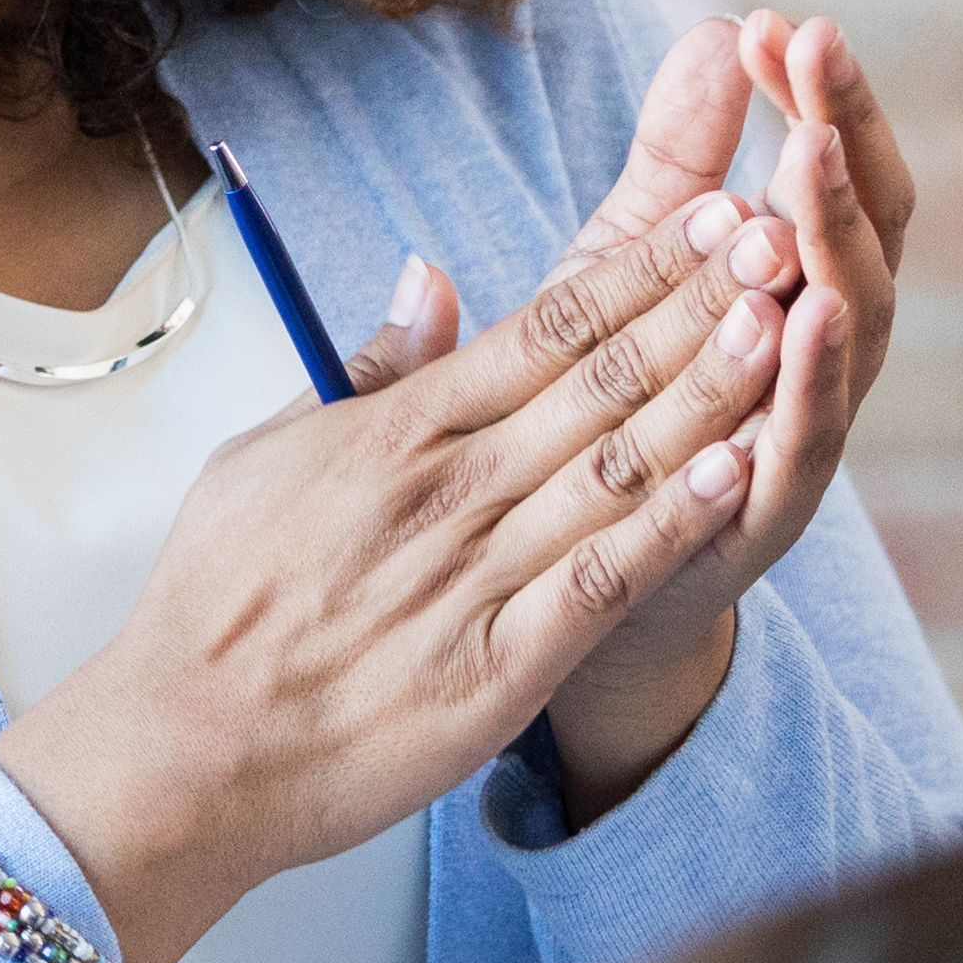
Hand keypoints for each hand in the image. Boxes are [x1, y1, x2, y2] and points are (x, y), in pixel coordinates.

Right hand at [0, 141, 798, 962]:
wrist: (183, 750)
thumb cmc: (219, 601)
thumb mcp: (268, 453)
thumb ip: (369, 369)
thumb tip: (431, 275)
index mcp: (397, 432)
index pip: (544, 327)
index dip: (639, 267)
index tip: (711, 212)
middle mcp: (446, 491)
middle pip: (598, 380)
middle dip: (697, 304)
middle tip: (780, 237)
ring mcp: (475, 579)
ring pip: (615, 466)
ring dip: (705, 392)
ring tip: (779, 325)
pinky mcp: (496, 671)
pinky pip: (599, 583)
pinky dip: (668, 525)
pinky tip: (733, 476)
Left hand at [539, 15, 912, 810]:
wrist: (581, 572)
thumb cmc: (618, 396)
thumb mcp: (634, 257)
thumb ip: (679, 152)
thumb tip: (718, 21)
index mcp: (797, 283)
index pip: (835, 171)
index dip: (821, 96)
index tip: (777, 18)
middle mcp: (823, 354)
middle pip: (866, 234)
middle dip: (844, 138)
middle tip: (816, 50)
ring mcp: (804, 434)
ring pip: (850, 334)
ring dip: (836, 242)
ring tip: (813, 156)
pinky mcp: (762, 515)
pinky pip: (801, 447)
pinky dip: (808, 384)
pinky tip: (799, 318)